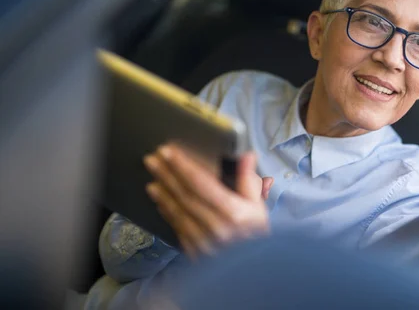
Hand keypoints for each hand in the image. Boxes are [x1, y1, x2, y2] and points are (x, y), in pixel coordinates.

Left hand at [143, 144, 272, 257]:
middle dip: (167, 175)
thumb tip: (246, 156)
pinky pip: (177, 228)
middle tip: (153, 159)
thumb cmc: (257, 236)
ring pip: (177, 212)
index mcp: (233, 212)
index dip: (183, 166)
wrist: (254, 272)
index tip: (169, 152)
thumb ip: (249, 181)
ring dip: (163, 193)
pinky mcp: (195, 252)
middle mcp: (216, 227)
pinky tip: (159, 201)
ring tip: (153, 177)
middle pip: (185, 195)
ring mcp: (203, 241)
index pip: (202, 184)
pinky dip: (167, 212)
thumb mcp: (260, 208)